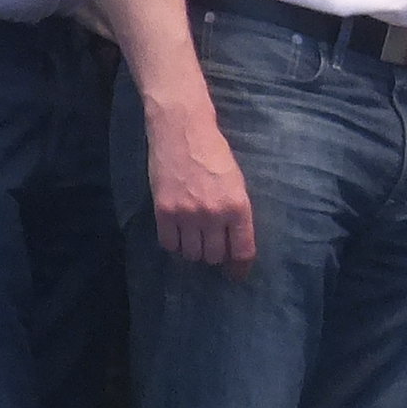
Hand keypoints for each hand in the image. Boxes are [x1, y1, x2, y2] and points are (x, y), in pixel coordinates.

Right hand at [146, 99, 257, 273]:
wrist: (183, 132)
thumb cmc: (215, 154)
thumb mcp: (237, 182)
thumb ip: (236, 212)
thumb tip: (234, 242)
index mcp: (238, 206)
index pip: (242, 250)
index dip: (240, 267)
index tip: (237, 275)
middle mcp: (214, 214)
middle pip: (214, 256)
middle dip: (214, 254)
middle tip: (212, 245)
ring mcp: (187, 215)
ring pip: (191, 254)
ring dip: (194, 250)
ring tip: (194, 236)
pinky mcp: (163, 212)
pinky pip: (169, 245)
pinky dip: (174, 244)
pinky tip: (178, 233)